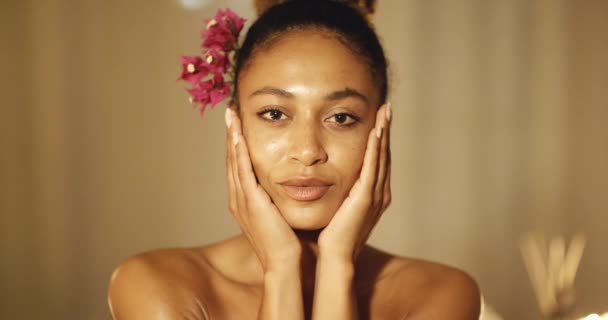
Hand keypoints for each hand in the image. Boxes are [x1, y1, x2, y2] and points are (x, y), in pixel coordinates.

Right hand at [225, 107, 300, 272]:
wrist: (285, 264)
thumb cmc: (287, 242)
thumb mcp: (279, 213)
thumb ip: (279, 197)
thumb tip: (292, 184)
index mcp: (245, 201)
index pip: (238, 165)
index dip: (237, 143)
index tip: (239, 123)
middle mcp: (238, 198)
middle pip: (232, 159)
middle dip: (231, 134)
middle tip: (230, 111)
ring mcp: (242, 200)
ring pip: (234, 161)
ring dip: (233, 136)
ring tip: (231, 115)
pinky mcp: (251, 202)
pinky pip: (243, 171)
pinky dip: (240, 152)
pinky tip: (240, 135)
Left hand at [318, 102, 391, 262]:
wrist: (334, 257)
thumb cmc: (331, 236)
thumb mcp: (336, 206)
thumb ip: (335, 190)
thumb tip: (321, 177)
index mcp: (371, 194)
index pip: (376, 160)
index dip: (378, 139)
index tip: (377, 118)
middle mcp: (379, 192)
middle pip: (384, 154)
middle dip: (385, 130)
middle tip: (386, 107)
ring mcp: (375, 195)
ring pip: (382, 157)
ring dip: (384, 133)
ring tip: (385, 112)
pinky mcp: (367, 198)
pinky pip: (373, 168)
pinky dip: (376, 149)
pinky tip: (376, 131)